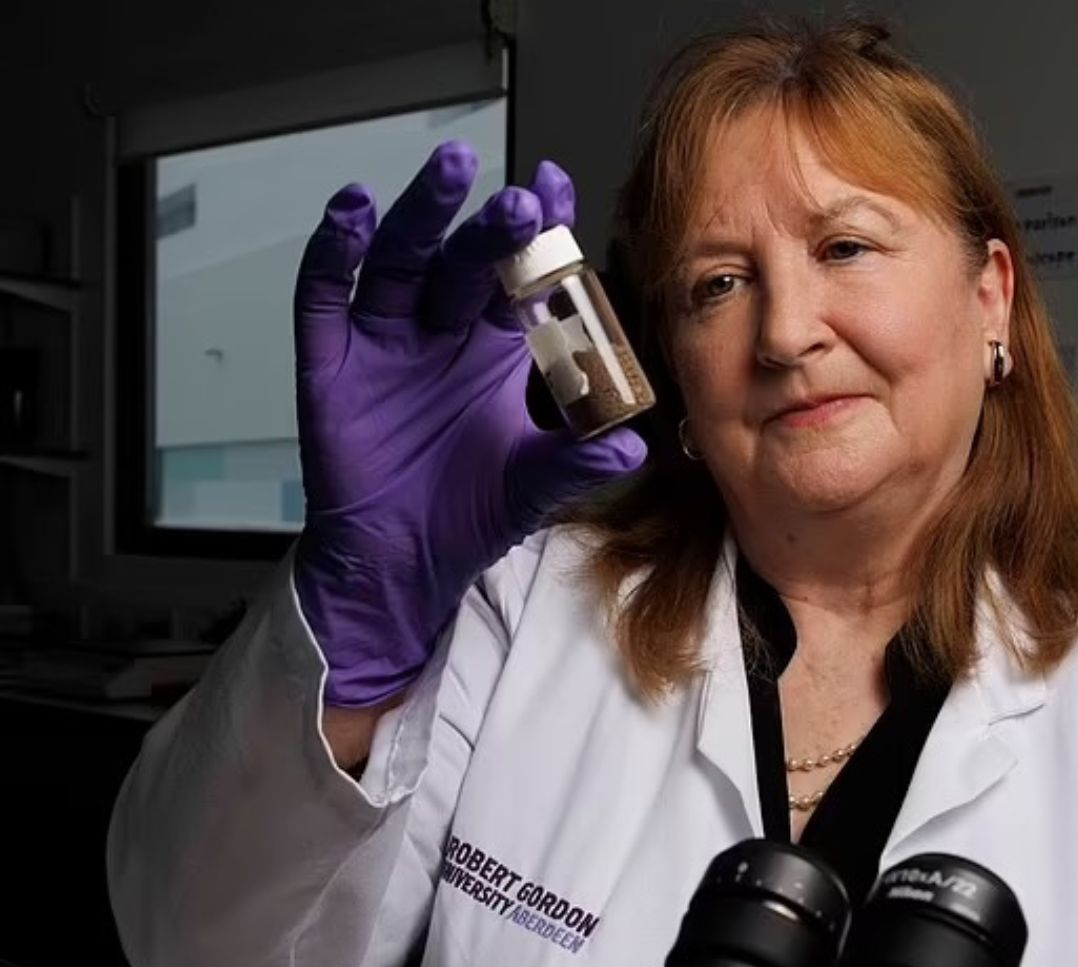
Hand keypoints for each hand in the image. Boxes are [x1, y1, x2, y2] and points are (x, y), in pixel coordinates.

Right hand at [292, 141, 645, 707]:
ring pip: (400, 260)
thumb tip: (635, 443)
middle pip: (464, 261)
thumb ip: (579, 461)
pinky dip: (333, 255)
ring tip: (447, 175)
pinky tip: (350, 216)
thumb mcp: (533, 486)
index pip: (521, 276)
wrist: (400, 563)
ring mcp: (384, 340)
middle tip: (517, 201)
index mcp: (495, 347)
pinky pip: (324, 297)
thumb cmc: (467, 515)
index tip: (558, 187)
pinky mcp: (329, 362)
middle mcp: (441, 331)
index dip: (540, 233)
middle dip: (490, 227)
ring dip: (421, 215)